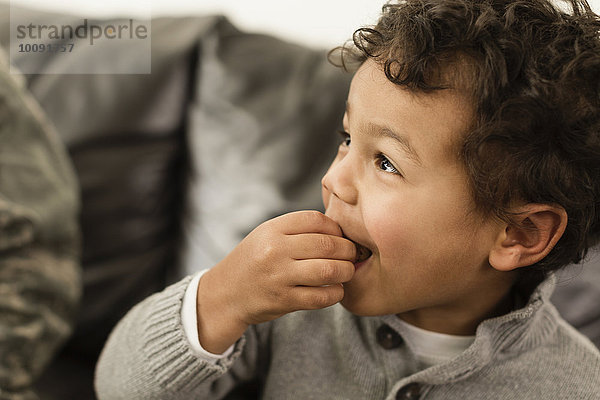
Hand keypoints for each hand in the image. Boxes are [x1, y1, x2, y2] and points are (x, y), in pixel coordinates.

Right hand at [196, 211, 355, 352]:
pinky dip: (336, 293)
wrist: (226, 294)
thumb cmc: (254, 261)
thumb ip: (297, 230)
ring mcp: (279, 276)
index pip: (316, 220)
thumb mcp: (266, 235)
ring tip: (346, 271)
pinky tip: (335, 289)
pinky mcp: (284, 301)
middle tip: (352, 254)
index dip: (335, 227)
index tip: (339, 236)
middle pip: (327, 244)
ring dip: (346, 271)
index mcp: (272, 229)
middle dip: (347, 250)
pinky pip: (321, 297)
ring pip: (329, 270)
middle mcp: (275, 250)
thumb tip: (340, 231)